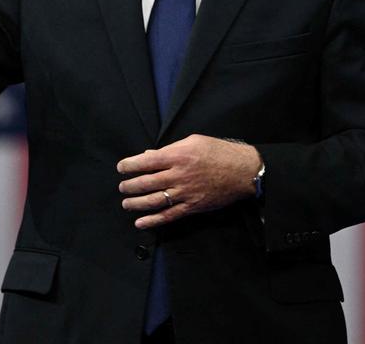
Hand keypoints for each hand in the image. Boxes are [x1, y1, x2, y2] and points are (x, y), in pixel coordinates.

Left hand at [117, 135, 261, 228]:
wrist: (242, 171)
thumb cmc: (219, 152)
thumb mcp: (193, 141)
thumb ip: (169, 149)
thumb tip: (148, 156)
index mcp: (177, 156)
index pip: (145, 162)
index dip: (129, 166)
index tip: (121, 168)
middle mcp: (178, 175)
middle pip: (146, 183)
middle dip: (129, 186)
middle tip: (122, 187)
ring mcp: (185, 193)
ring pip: (154, 201)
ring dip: (136, 204)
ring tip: (126, 203)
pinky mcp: (192, 207)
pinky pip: (169, 216)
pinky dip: (153, 221)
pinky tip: (141, 222)